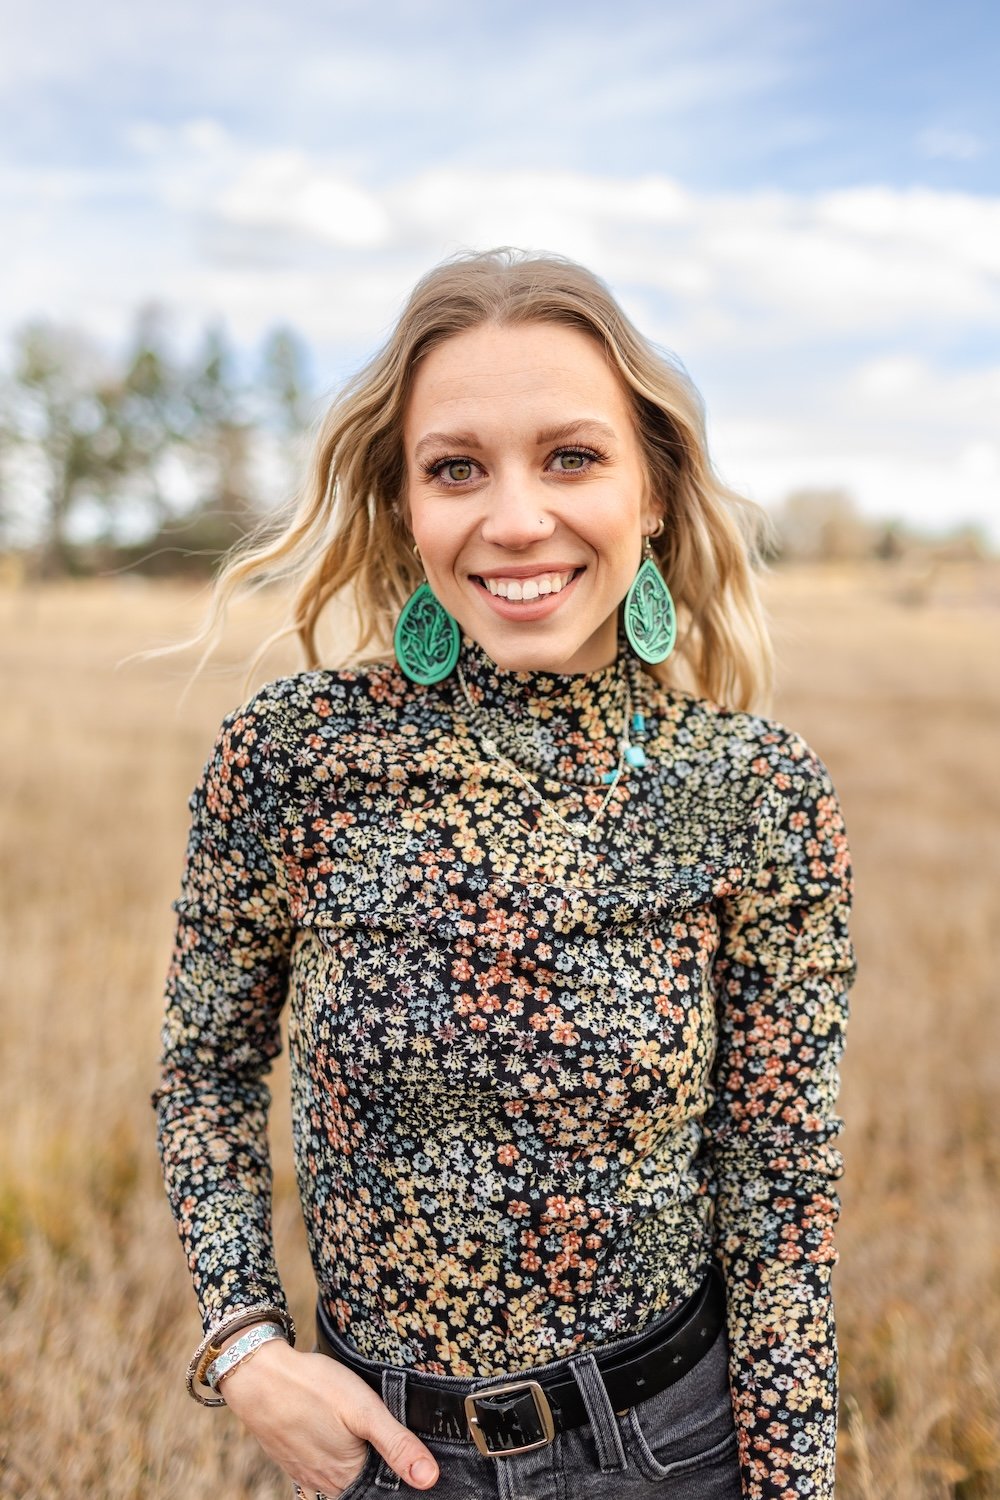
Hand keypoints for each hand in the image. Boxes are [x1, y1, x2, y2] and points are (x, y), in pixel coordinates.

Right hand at [220, 1339, 439, 1495]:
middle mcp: (326, 1485)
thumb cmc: (311, 1388)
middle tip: (383, 1437)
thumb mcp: (364, 1409)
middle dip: (379, 1471)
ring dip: (356, 1466)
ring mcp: (306, 1474)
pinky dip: (335, 1461)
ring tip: (365, 1437)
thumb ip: (397, 1444)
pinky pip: (321, 1469)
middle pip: (362, 1486)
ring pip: (341, 1479)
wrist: (257, 1375)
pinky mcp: (293, 1460)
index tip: (409, 1457)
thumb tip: (430, 1479)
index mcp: (347, 1478)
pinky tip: (338, 1440)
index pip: (385, 1491)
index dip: (400, 1476)